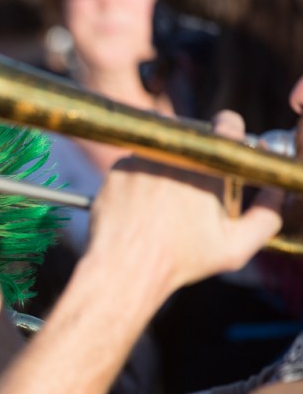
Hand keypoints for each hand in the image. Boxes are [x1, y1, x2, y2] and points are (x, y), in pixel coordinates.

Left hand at [87, 111, 282, 295]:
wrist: (123, 268)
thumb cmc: (179, 261)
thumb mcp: (234, 247)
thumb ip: (267, 217)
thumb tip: (275, 192)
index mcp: (208, 165)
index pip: (228, 124)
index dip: (230, 136)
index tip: (226, 153)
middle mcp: (173, 154)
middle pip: (194, 141)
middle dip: (198, 160)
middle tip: (194, 190)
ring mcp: (141, 158)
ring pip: (163, 153)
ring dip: (168, 168)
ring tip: (166, 205)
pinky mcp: (117, 168)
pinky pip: (136, 165)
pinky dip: (142, 180)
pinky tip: (143, 207)